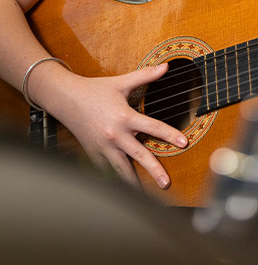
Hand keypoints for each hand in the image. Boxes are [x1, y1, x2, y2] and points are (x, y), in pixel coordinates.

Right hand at [50, 63, 187, 188]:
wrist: (66, 99)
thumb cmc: (95, 90)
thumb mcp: (121, 82)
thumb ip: (145, 75)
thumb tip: (166, 66)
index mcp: (124, 117)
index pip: (152, 127)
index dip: (169, 135)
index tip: (184, 143)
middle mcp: (115, 135)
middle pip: (138, 155)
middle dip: (154, 170)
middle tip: (166, 183)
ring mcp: (103, 147)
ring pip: (120, 169)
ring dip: (133, 183)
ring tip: (144, 197)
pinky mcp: (93, 154)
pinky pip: (105, 171)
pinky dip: (113, 181)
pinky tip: (121, 191)